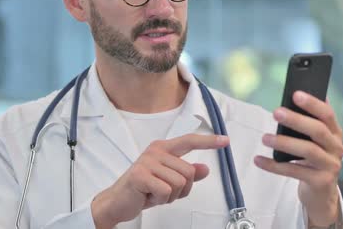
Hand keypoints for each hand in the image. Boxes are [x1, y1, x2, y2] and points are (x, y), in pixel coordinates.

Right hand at [91, 133, 229, 228]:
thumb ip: (187, 174)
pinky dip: (161, 199)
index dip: (208, 141)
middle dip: (182, 189)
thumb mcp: (169, 182)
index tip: (225, 140)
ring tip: (155, 193)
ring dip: (171, 196)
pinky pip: (167, 191)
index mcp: (163, 149)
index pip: (189, 141)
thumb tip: (205, 168)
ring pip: (180, 182)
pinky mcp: (140, 175)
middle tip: (164, 192)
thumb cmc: (143, 190)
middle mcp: (156, 151)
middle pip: (189, 172)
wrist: (118, 202)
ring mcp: (147, 162)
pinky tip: (149, 196)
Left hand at [254, 91, 342, 226]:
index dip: (313, 103)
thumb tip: (291, 98)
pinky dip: (274, 166)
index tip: (295, 94)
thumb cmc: (312, 161)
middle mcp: (336, 148)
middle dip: (296, 120)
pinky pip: (295, 172)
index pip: (327, 114)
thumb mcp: (314, 142)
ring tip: (265, 138)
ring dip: (285, 143)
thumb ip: (307, 123)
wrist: (321, 194)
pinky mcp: (321, 182)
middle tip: (276, 112)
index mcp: (335, 133)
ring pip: (308, 151)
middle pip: (318, 131)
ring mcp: (331, 166)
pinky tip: (259, 160)